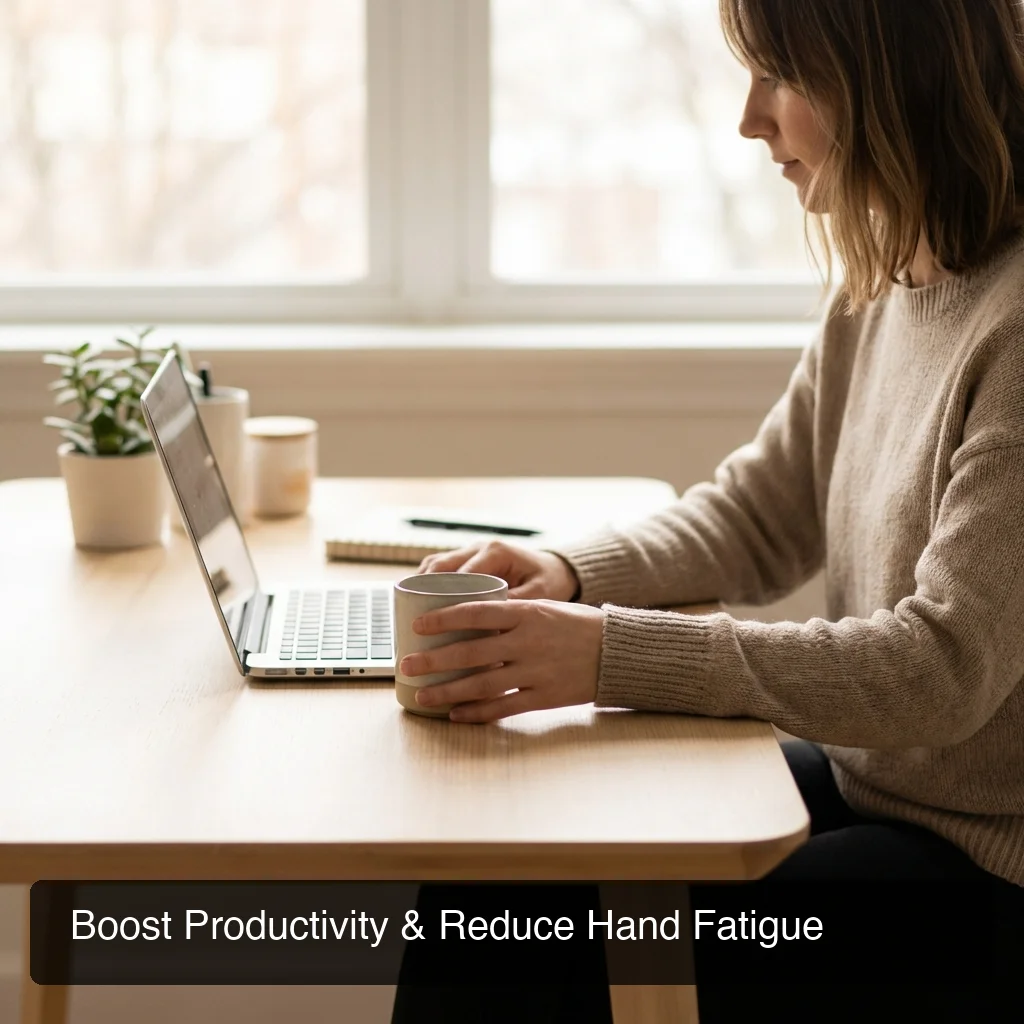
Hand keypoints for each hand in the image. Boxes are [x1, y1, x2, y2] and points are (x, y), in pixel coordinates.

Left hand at [400, 599, 604, 722]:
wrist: (616, 652)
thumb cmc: (576, 625)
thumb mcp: (544, 608)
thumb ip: (510, 616)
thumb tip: (466, 621)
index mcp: (527, 613)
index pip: (476, 613)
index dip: (444, 619)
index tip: (418, 625)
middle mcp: (528, 642)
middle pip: (471, 652)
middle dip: (434, 660)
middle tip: (407, 665)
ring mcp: (536, 672)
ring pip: (482, 684)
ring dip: (448, 691)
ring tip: (422, 695)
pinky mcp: (544, 698)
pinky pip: (503, 708)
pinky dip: (477, 713)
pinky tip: (455, 714)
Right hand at [417, 541, 579, 600]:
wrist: (554, 570)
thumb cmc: (549, 581)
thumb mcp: (540, 593)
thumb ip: (517, 602)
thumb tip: (490, 618)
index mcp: (496, 551)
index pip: (464, 570)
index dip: (445, 591)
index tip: (433, 614)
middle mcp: (479, 547)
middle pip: (442, 564)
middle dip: (424, 587)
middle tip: (412, 613)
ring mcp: (470, 552)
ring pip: (435, 564)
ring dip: (419, 583)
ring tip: (406, 608)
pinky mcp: (465, 561)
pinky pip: (439, 568)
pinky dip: (425, 582)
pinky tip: (414, 602)